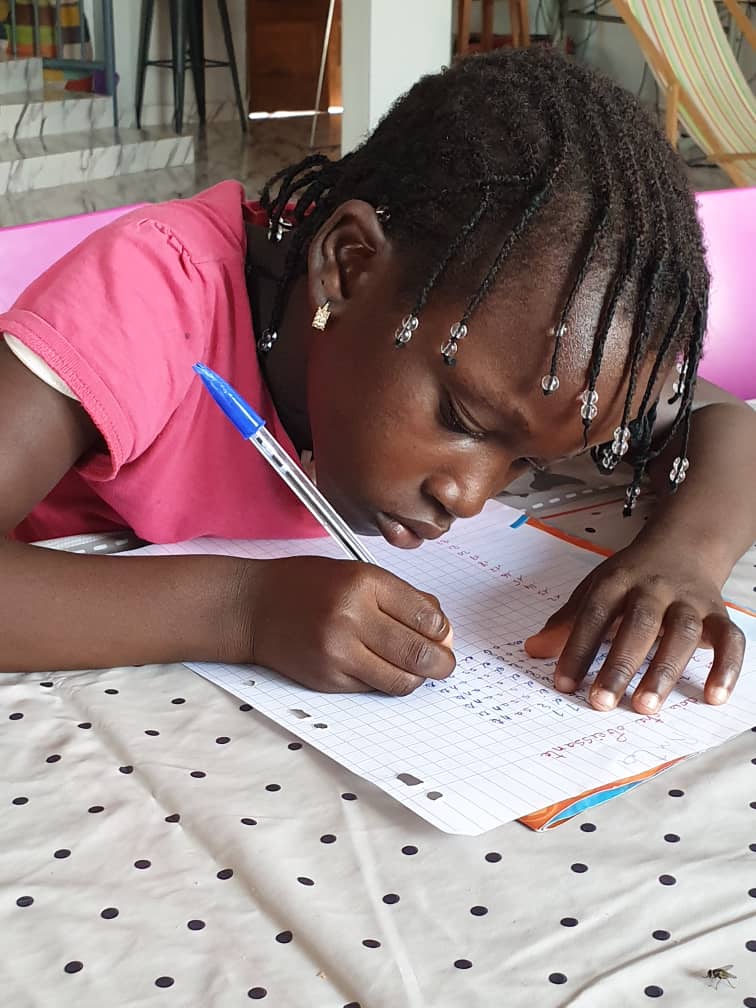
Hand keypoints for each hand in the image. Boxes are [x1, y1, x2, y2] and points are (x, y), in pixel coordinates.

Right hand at [239, 556, 454, 694]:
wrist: (252, 607)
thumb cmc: (305, 585)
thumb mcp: (355, 573)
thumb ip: (399, 598)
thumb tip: (441, 629)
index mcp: (364, 582)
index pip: (426, 616)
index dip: (442, 630)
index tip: (442, 634)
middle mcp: (352, 617)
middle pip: (419, 653)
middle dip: (442, 662)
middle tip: (444, 663)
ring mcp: (338, 652)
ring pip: (401, 679)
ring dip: (417, 678)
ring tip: (416, 669)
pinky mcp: (327, 678)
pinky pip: (373, 688)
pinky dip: (384, 681)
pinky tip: (379, 668)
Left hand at [523, 543, 744, 713]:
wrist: (683, 545)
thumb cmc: (633, 576)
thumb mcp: (595, 589)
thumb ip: (567, 622)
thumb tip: (533, 649)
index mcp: (618, 580)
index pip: (594, 613)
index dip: (577, 648)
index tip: (563, 683)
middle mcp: (655, 588)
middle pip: (638, 624)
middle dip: (619, 664)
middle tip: (601, 702)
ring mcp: (689, 600)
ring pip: (682, 633)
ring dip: (664, 670)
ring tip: (645, 706)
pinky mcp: (719, 614)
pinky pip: (729, 640)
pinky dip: (725, 668)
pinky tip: (712, 697)